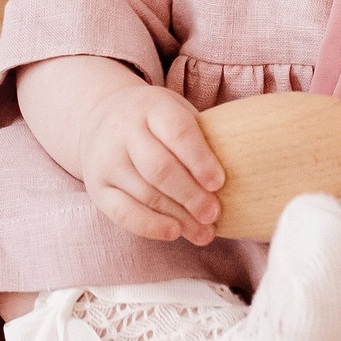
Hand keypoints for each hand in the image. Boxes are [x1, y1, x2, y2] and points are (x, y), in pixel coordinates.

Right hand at [75, 80, 227, 245]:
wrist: (101, 119)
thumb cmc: (156, 121)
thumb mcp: (177, 113)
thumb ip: (202, 136)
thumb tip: (244, 173)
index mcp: (151, 107)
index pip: (177, 132)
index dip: (200, 159)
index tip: (220, 183)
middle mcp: (123, 131)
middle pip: (159, 168)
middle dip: (191, 195)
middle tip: (214, 213)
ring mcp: (105, 160)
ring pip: (145, 195)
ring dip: (178, 217)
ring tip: (205, 231)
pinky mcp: (97, 188)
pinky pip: (124, 213)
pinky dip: (151, 226)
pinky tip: (174, 232)